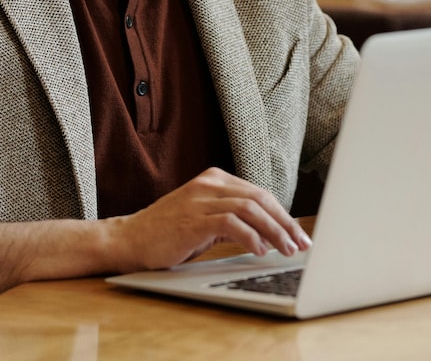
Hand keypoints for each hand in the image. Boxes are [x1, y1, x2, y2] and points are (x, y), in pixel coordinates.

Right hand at [107, 167, 312, 271]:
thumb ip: (233, 219)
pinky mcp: (193, 219)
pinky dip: (251, 237)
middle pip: (260, 199)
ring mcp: (200, 199)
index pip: (259, 194)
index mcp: (214, 179)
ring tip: (286, 250)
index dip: (283, 215)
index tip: (298, 235)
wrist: (129, 240)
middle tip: (302, 244)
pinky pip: (231, 223)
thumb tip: (271, 235)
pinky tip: (260, 250)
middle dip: (285, 223)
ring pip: (250, 209)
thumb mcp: (205, 219)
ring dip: (274, 231)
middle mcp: (209, 184)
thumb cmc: (168, 233)